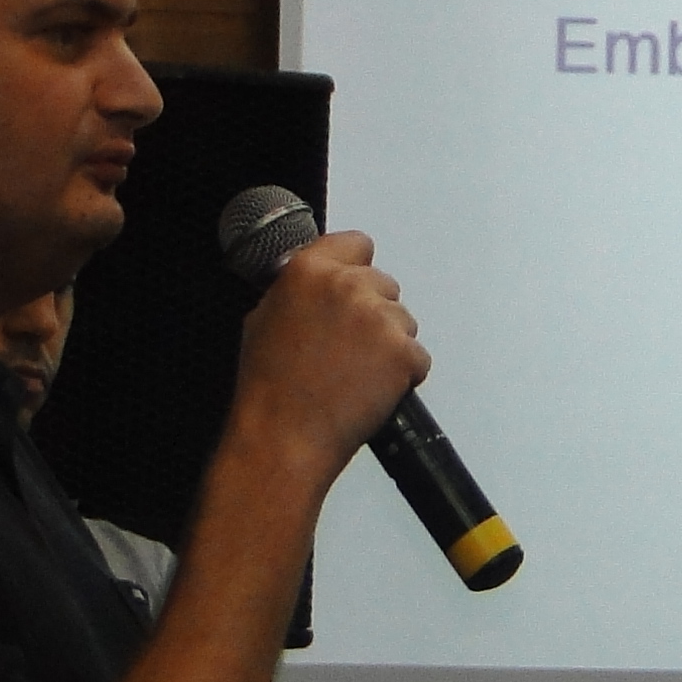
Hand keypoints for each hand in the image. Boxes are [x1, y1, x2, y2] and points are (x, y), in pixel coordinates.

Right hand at [228, 231, 428, 484]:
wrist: (285, 437)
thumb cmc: (269, 388)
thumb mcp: (264, 319)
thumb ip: (297, 291)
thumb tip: (317, 284)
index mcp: (309, 271)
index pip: (357, 244)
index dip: (356, 267)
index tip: (354, 288)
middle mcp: (347, 286)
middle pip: (384, 286)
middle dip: (373, 313)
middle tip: (350, 349)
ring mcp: (379, 318)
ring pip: (404, 321)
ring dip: (389, 345)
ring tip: (356, 375)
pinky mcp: (403, 352)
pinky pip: (418, 357)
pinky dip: (404, 375)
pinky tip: (372, 391)